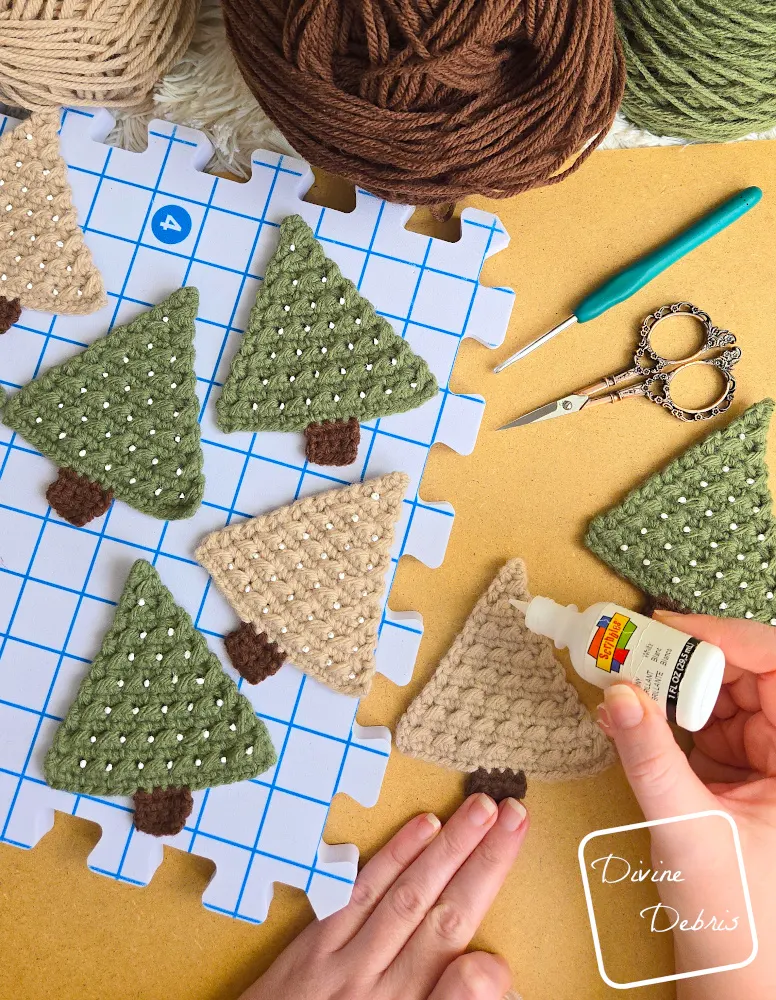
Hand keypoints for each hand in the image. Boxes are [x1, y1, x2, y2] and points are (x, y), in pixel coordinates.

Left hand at [240, 794, 527, 999]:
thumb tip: (488, 973)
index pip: (463, 993)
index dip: (490, 972)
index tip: (504, 958)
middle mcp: (379, 995)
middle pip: (445, 923)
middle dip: (484, 866)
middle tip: (515, 818)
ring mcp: (344, 966)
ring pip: (407, 897)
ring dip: (449, 848)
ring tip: (482, 809)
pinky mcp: (314, 945)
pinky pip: (359, 893)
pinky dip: (394, 856)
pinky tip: (424, 826)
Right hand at [597, 611, 775, 998]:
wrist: (739, 985)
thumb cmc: (740, 924)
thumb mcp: (688, 829)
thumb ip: (649, 755)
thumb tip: (617, 693)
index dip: (728, 638)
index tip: (669, 628)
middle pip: (747, 678)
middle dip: (690, 660)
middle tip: (633, 649)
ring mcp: (768, 767)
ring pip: (723, 699)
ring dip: (674, 687)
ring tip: (625, 678)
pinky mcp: (740, 779)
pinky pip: (706, 728)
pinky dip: (669, 718)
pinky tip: (634, 717)